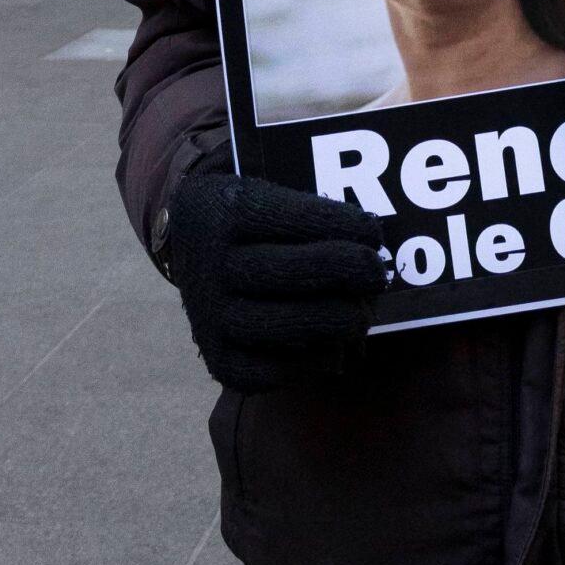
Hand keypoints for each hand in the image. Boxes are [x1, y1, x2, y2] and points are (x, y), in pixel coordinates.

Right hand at [168, 163, 388, 392]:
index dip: (341, 226)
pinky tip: (336, 350)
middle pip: (289, 273)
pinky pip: (267, 372)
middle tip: (377, 274)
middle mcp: (212, 264)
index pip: (291, 217)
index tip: (373, 233)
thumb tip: (372, 244)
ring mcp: (210, 315)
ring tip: (363, 312)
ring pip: (282, 325)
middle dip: (346, 273)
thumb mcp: (266, 192)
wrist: (187, 244)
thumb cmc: (250, 219)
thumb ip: (310, 215)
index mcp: (227, 211)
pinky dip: (310, 365)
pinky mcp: (216, 358)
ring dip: (335, 322)